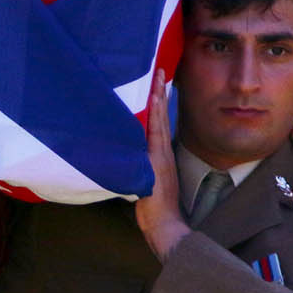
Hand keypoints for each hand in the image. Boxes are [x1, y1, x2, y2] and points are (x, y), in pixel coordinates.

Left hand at [134, 70, 190, 259]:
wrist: (164, 223)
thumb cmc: (153, 207)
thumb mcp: (145, 182)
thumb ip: (140, 168)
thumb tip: (128, 158)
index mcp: (160, 155)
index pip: (158, 122)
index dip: (158, 102)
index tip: (157, 82)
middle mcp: (161, 151)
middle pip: (160, 115)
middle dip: (159, 92)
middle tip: (159, 70)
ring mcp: (158, 155)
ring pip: (157, 120)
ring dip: (156, 98)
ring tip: (157, 78)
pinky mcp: (154, 160)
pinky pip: (154, 132)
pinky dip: (154, 115)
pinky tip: (153, 100)